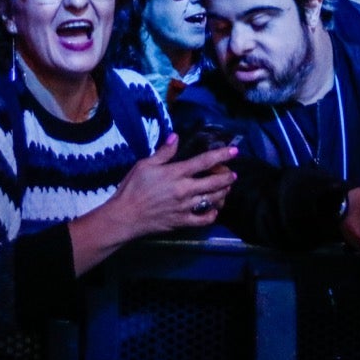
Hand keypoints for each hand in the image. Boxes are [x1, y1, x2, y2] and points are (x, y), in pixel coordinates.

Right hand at [101, 134, 237, 238]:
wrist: (125, 216)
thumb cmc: (132, 187)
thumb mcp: (144, 164)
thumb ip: (163, 152)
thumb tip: (176, 137)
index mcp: (176, 173)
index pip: (204, 162)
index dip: (221, 155)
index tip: (234, 151)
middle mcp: (184, 190)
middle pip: (214, 182)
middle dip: (227, 177)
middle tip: (233, 175)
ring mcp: (185, 207)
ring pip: (212, 200)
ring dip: (223, 193)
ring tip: (226, 189)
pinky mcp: (182, 222)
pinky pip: (203, 220)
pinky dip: (212, 214)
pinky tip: (213, 210)